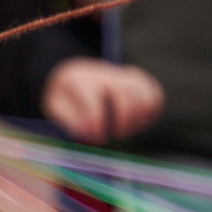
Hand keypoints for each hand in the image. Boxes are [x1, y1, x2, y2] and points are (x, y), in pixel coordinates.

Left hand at [42, 58, 164, 142]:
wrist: (75, 75)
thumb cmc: (67, 98)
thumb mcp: (56, 108)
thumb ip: (69, 121)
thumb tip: (90, 133)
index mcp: (78, 79)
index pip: (93, 98)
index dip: (97, 121)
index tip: (97, 138)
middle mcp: (103, 73)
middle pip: (126, 92)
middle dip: (125, 119)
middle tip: (118, 135)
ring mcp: (124, 75)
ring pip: (144, 92)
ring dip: (140, 117)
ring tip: (127, 129)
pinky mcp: (139, 81)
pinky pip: (155, 95)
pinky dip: (151, 112)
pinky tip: (139, 122)